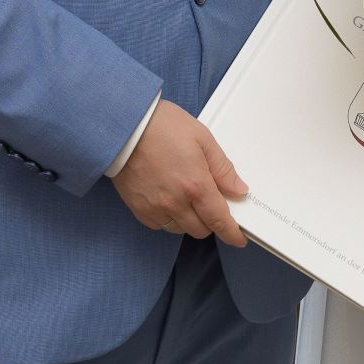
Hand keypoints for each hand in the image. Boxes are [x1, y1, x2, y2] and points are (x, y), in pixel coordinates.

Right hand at [111, 100, 248, 247]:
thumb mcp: (202, 138)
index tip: (237, 237)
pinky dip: (168, 218)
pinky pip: (160, 225)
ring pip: (181, 229)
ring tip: (186, 197)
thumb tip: (238, 190)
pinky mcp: (139, 209)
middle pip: (201, 230)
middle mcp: (176, 203)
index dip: (231, 233)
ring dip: (189, 220)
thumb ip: (222, 168)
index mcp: (196, 185)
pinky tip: (168, 198)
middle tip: (210, 202)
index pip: (220, 220)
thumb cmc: (161, 126)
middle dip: (210, 221)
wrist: (124, 126)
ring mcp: (155, 208)